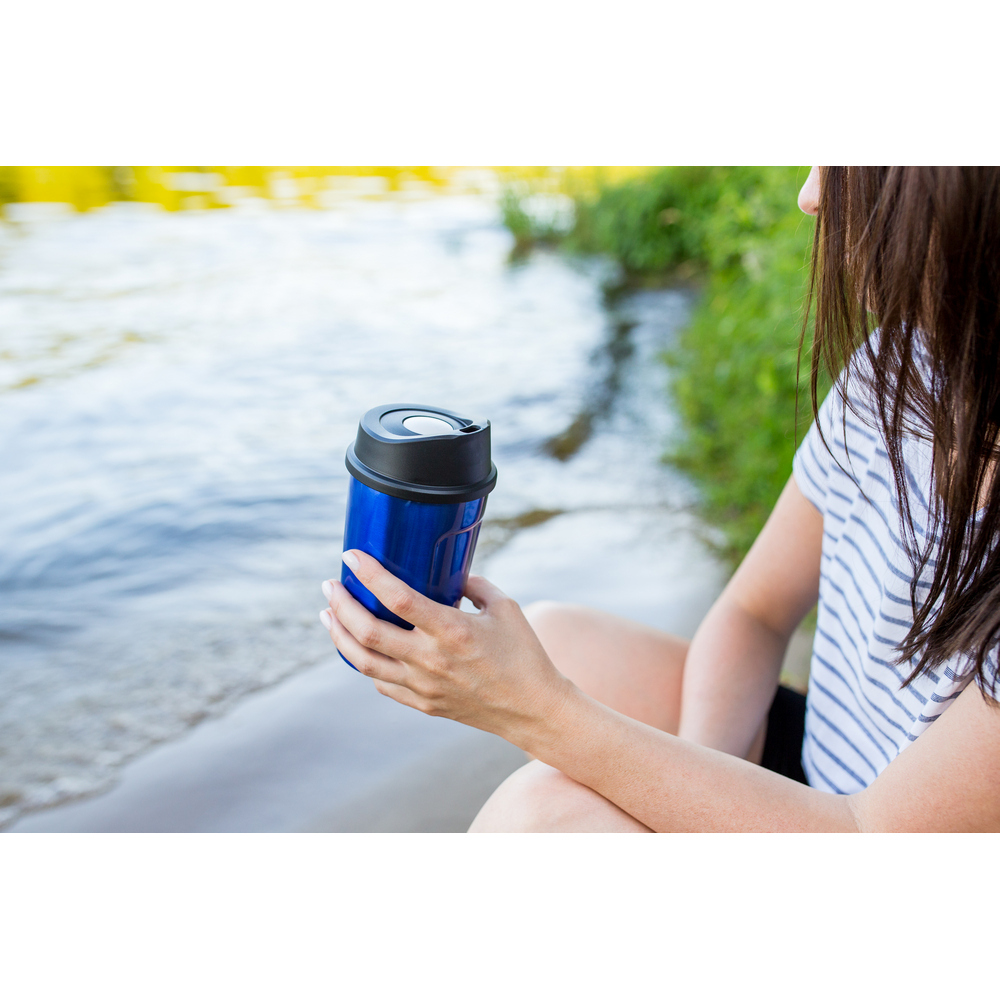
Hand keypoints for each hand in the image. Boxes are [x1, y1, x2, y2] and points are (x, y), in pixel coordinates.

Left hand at [319, 550, 572, 744]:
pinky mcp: (423, 704)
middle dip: (340, 604)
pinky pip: (382, 683)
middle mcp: (431, 660)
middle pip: (366, 632)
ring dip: (339, 636)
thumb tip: (449, 572)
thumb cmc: (523, 653)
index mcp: (452, 631)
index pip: (398, 598)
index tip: (351, 556)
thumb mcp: (504, 606)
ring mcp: (423, 686)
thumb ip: (473, 584)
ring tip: (329, 615)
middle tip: (330, 586)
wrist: (533, 709)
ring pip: (363, 662)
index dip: (369, 574)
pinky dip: (365, 662)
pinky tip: (360, 648)